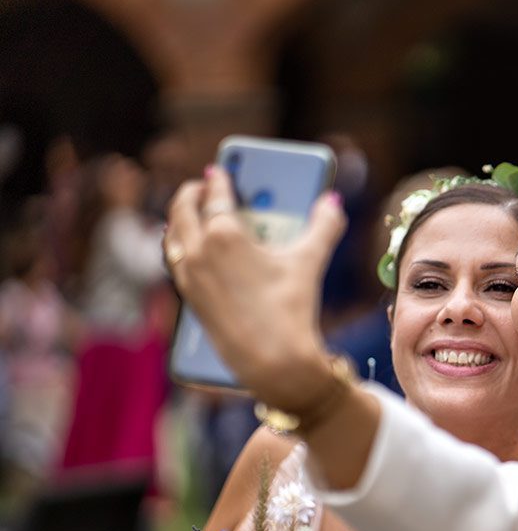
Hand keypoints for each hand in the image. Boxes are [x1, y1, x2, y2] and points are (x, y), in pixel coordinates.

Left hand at [164, 166, 346, 409]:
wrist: (273, 360)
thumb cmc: (290, 309)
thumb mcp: (309, 262)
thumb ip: (323, 226)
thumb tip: (332, 203)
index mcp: (224, 234)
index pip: (217, 195)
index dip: (220, 179)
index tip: (218, 170)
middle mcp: (198, 251)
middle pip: (183, 210)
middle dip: (192, 193)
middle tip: (202, 185)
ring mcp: (189, 276)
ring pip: (172, 235)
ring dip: (179, 218)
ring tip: (190, 211)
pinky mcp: (189, 298)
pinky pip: (175, 260)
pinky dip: (179, 245)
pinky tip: (189, 249)